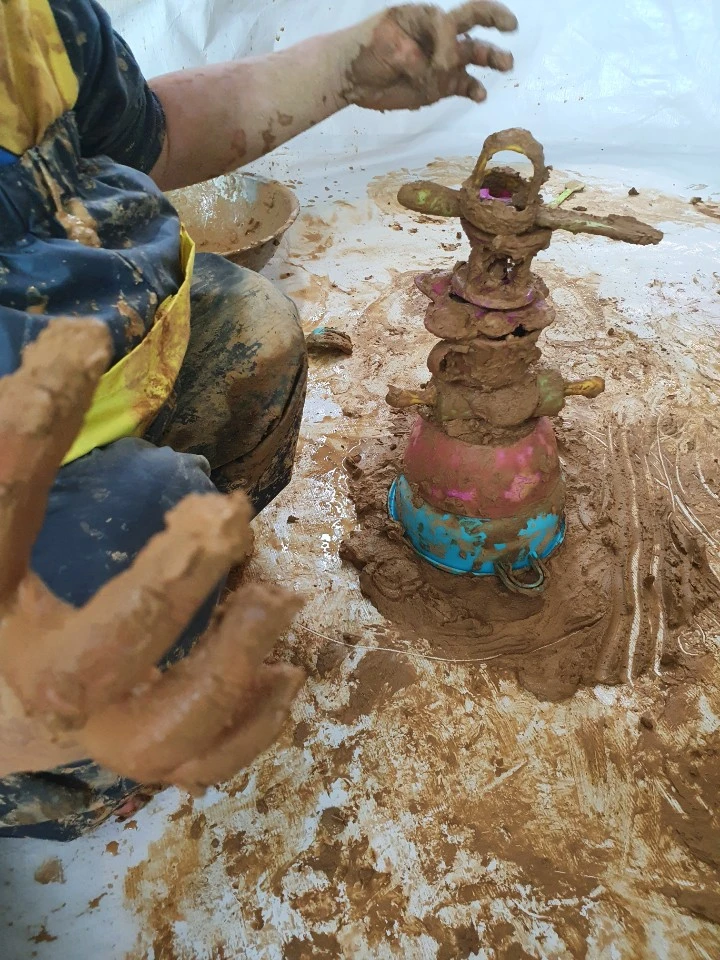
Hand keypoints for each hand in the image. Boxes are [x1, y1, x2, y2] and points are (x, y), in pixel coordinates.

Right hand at [0, 321, 304, 793]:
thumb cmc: (3, 599)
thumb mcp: (3, 536)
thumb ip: (25, 459)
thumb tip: (77, 339)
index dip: (24, 438)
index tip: (82, 341)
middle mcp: (27, 684)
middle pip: (86, 665)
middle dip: (164, 590)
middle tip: (224, 515)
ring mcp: (88, 735)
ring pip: (157, 735)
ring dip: (229, 664)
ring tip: (279, 595)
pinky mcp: (133, 757)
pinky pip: (195, 764)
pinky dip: (249, 728)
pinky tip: (289, 673)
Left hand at [342, 1, 516, 110]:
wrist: (350, 78)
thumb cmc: (363, 50)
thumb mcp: (384, 42)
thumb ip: (411, 54)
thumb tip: (432, 71)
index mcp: (425, 18)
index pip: (450, 22)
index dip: (449, 43)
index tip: (439, 65)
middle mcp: (439, 36)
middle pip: (472, 23)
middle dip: (494, 20)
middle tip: (511, 26)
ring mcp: (441, 62)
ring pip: (473, 55)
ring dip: (492, 58)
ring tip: (506, 64)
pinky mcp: (439, 85)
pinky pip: (463, 85)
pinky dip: (474, 89)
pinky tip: (480, 96)